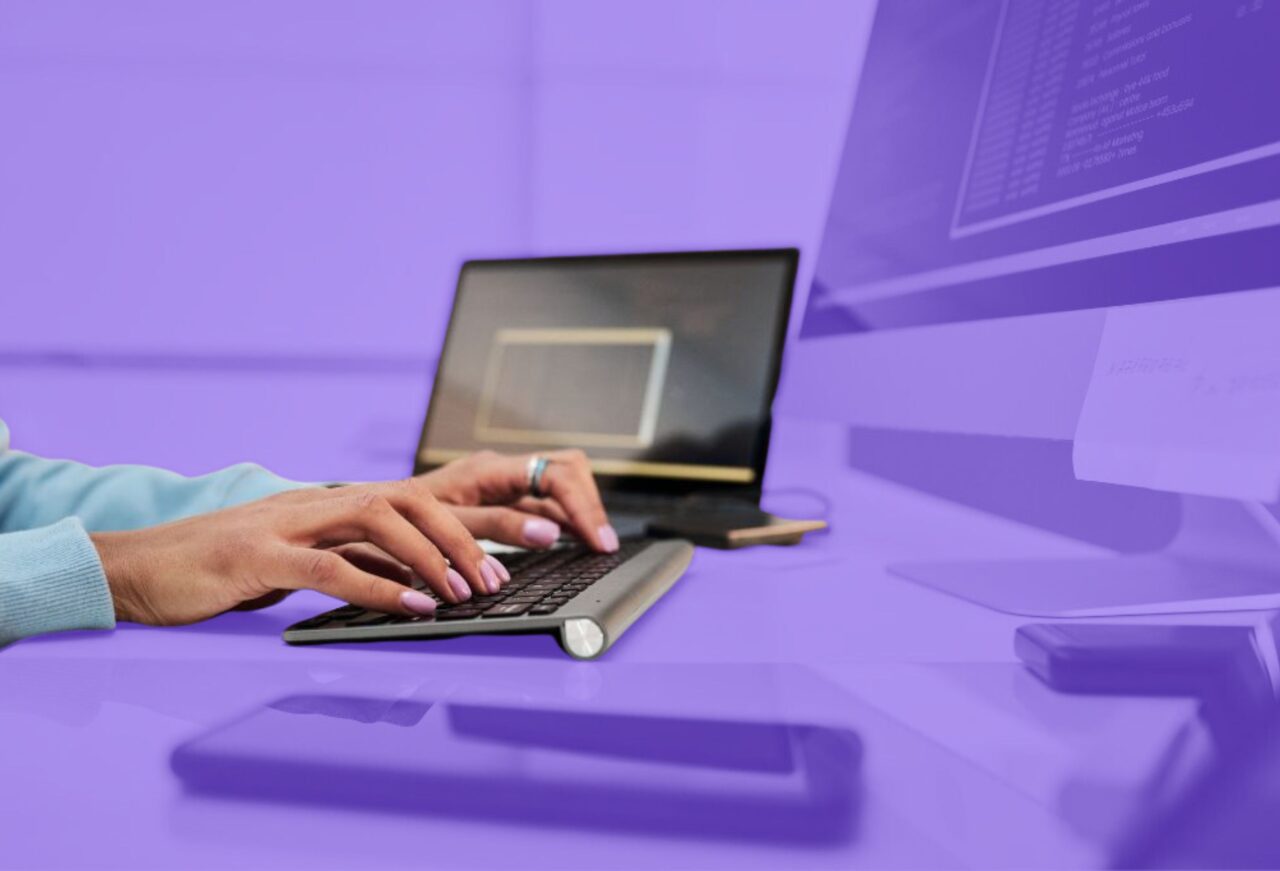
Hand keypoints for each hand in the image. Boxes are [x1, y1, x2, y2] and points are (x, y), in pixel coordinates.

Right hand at [90, 481, 510, 625]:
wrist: (138, 567)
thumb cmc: (222, 568)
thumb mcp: (300, 562)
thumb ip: (355, 563)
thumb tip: (415, 583)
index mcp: (328, 503)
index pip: (413, 499)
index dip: (465, 523)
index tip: (504, 555)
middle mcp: (315, 503)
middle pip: (409, 498)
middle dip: (463, 533)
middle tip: (500, 574)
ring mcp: (286, 524)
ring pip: (378, 520)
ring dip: (429, 556)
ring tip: (463, 592)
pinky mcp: (258, 556)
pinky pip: (329, 566)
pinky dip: (377, 587)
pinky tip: (412, 608)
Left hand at [421, 449, 617, 551]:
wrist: (376, 514)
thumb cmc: (403, 520)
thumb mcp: (448, 528)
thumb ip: (499, 528)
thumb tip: (551, 533)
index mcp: (490, 470)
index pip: (555, 473)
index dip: (583, 506)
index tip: (599, 540)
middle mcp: (502, 469)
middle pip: (568, 468)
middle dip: (589, 504)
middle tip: (603, 545)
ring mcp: (504, 481)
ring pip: (560, 485)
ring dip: (579, 512)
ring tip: (595, 546)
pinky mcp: (502, 497)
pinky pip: (545, 502)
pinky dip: (563, 520)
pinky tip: (571, 542)